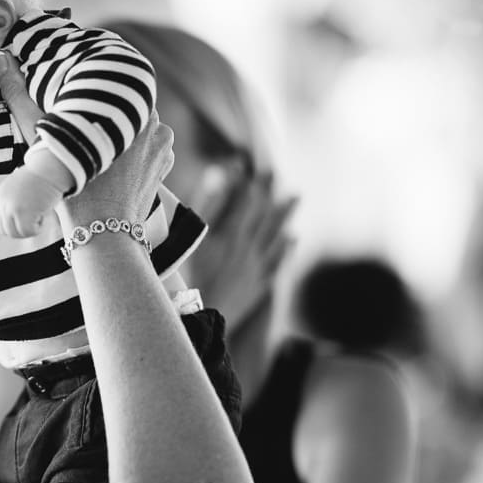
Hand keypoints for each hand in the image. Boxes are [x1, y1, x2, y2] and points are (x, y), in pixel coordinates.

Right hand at [0, 47, 171, 236]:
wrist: (103, 233)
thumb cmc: (74, 187)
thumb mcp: (42, 140)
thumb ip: (20, 97)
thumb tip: (1, 59)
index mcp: (129, 105)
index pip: (112, 83)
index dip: (93, 91)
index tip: (78, 101)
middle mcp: (153, 121)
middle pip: (124, 106)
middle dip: (107, 114)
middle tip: (83, 127)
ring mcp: (163, 145)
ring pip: (138, 127)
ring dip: (123, 133)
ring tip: (98, 147)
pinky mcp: (165, 166)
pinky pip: (150, 149)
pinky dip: (135, 154)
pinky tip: (116, 165)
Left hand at [0, 166, 63, 237]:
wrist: (48, 169)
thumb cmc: (38, 179)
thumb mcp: (16, 191)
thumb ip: (11, 205)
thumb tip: (14, 224)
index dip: (14, 227)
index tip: (25, 223)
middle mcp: (2, 204)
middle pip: (7, 231)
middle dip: (22, 231)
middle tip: (34, 222)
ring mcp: (12, 208)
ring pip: (18, 233)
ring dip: (31, 229)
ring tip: (40, 215)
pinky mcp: (23, 213)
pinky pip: (29, 231)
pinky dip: (38, 228)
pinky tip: (44, 215)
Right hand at [191, 168, 296, 332]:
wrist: (196, 317)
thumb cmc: (187, 276)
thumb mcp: (191, 237)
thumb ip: (207, 204)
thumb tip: (219, 176)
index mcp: (233, 235)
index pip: (248, 201)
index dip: (251, 181)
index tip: (253, 165)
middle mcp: (250, 249)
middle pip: (264, 215)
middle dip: (270, 192)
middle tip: (275, 173)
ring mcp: (256, 269)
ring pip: (276, 236)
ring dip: (285, 215)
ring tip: (295, 197)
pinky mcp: (257, 287)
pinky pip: (277, 264)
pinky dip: (285, 249)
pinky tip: (292, 239)